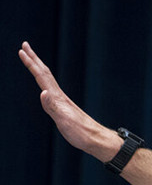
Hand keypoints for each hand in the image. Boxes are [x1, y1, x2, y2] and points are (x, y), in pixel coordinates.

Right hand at [18, 42, 118, 161]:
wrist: (96, 139)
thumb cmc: (81, 133)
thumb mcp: (64, 121)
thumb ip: (53, 107)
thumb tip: (43, 91)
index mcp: (57, 98)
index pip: (41, 76)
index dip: (31, 63)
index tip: (21, 50)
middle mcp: (59, 96)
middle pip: (45, 73)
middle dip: (34, 59)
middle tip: (24, 45)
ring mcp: (62, 101)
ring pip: (48, 80)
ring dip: (38, 68)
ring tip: (32, 60)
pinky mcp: (64, 108)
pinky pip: (50, 89)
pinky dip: (44, 82)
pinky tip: (44, 84)